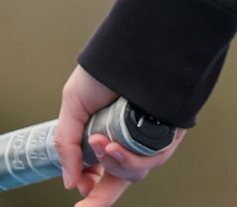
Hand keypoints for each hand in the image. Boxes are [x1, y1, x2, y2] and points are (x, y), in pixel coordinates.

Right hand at [55, 66, 183, 204]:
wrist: (130, 46)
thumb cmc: (104, 69)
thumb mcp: (74, 105)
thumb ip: (67, 144)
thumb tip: (68, 180)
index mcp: (108, 136)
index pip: (102, 174)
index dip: (93, 191)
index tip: (80, 198)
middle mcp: (130, 140)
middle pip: (120, 180)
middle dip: (102, 198)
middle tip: (85, 205)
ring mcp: (150, 137)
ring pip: (133, 171)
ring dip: (113, 163)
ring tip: (101, 144)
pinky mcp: (170, 131)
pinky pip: (153, 158)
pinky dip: (131, 158)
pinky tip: (114, 146)